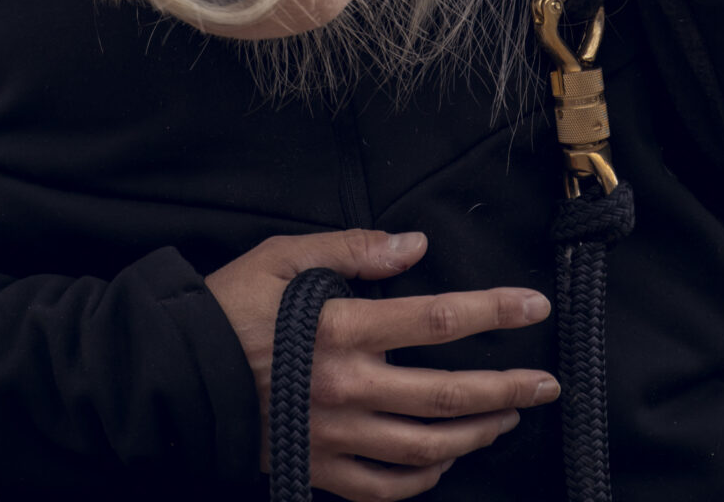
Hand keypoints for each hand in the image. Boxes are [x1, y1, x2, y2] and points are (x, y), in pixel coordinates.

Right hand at [204, 225, 557, 498]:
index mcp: (343, 326)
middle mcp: (348, 386)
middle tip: (548, 384)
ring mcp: (337, 436)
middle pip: (447, 394)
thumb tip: (414, 246)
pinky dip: (425, 480)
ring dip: (476, 434)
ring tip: (508, 419)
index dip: (494, 312)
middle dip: (507, 388)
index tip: (534, 307)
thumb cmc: (229, 306)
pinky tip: (447, 460)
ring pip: (427, 446)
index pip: (439, 319)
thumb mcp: (284, 255)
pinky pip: (386, 488)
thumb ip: (352, 248)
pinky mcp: (320, 470)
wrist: (176, 375)